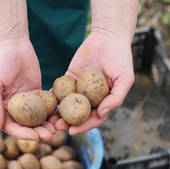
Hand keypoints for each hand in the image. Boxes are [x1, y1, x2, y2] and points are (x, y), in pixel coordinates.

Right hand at [0, 38, 56, 140]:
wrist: (11, 42)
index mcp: (0, 108)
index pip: (11, 127)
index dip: (23, 134)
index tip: (36, 137)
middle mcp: (13, 108)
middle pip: (26, 125)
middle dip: (38, 131)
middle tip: (50, 134)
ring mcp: (26, 101)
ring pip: (37, 118)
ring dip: (46, 124)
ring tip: (57, 129)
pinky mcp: (37, 92)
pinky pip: (45, 105)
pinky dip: (52, 112)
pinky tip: (61, 116)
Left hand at [54, 0, 141, 134]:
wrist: (109, 37)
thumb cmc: (122, 59)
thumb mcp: (125, 79)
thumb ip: (116, 98)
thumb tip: (102, 113)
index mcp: (104, 102)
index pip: (93, 119)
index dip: (83, 127)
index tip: (72, 131)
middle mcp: (91, 99)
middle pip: (78, 115)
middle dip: (67, 123)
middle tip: (57, 127)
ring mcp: (80, 89)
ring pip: (67, 106)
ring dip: (58, 114)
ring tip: (48, 119)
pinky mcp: (70, 78)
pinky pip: (60, 89)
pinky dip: (53, 96)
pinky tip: (44, 101)